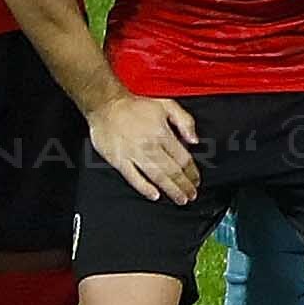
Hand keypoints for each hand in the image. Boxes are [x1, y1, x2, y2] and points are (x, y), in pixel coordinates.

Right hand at [90, 94, 206, 200]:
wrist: (106, 105)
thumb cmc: (136, 106)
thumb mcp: (167, 105)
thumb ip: (185, 121)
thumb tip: (194, 140)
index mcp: (162, 133)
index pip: (183, 158)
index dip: (192, 172)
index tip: (196, 180)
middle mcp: (150, 145)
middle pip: (173, 171)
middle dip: (184, 185)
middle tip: (191, 195)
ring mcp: (134, 154)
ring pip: (157, 176)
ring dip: (171, 189)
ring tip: (180, 199)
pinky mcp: (119, 160)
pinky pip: (134, 178)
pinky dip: (145, 188)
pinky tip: (154, 195)